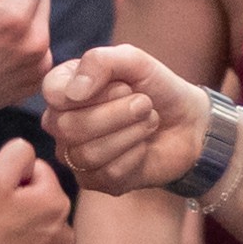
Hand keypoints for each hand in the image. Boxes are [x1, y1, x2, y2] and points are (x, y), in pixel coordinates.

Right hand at [42, 44, 210, 195]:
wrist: (189, 123)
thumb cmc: (157, 88)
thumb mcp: (134, 61)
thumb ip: (100, 61)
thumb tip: (73, 93)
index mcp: (64, 89)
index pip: (53, 92)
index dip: (93, 91)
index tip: (125, 86)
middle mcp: (61, 123)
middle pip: (68, 127)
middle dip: (117, 114)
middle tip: (145, 104)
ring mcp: (75, 155)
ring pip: (88, 154)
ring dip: (130, 134)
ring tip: (149, 122)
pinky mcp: (95, 181)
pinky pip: (107, 174)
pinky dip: (135, 156)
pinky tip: (143, 146)